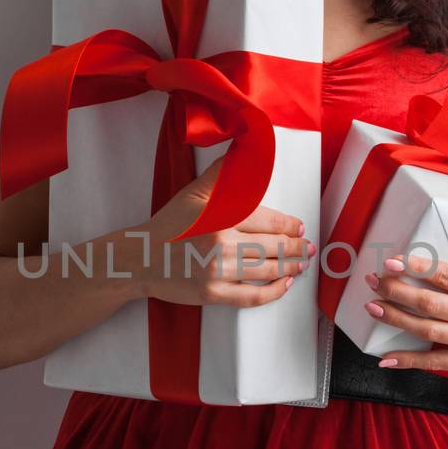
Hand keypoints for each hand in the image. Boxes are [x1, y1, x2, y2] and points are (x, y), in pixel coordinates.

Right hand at [132, 159, 314, 308]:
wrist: (140, 258)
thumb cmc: (168, 225)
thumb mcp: (193, 193)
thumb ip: (223, 174)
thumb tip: (245, 152)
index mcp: (221, 216)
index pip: (268, 220)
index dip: (289, 225)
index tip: (298, 227)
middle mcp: (221, 243)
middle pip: (273, 246)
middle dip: (296, 247)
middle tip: (307, 247)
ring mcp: (217, 271)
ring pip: (267, 270)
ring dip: (291, 267)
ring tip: (301, 263)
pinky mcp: (212, 294)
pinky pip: (252, 296)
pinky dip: (274, 292)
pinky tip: (285, 284)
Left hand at [362, 213, 447, 398]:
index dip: (419, 267)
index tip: (395, 258)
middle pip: (431, 302)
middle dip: (397, 289)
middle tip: (373, 279)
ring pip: (428, 330)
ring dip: (397, 318)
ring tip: (372, 308)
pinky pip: (436, 363)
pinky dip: (409, 361)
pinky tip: (386, 359)